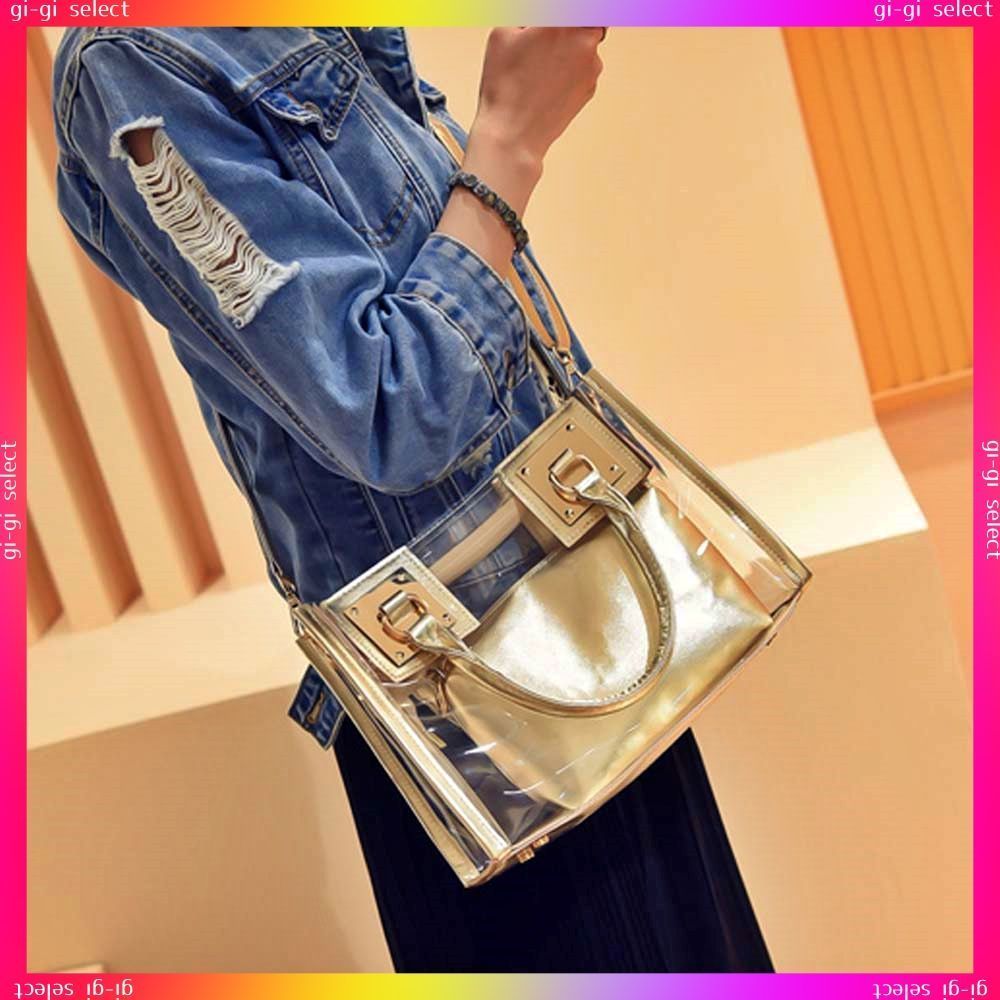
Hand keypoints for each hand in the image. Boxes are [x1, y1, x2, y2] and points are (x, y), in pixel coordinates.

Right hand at [472, 27, 605, 171]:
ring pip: (586, 44)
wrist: (513, 135)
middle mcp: (585, 40)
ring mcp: (592, 66)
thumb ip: (526, 15)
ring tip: (539, 66)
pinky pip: (583, 69)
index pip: (581, 7)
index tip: (546, 28)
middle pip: (589, 20)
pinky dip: (570, 70)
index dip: (560, 18)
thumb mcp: (502, 33)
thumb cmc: (504, 87)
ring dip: (570, 47)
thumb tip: (534, 22)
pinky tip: (546, 84)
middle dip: (570, 26)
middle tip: (546, 38)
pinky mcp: (590, 88)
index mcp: (563, 20)